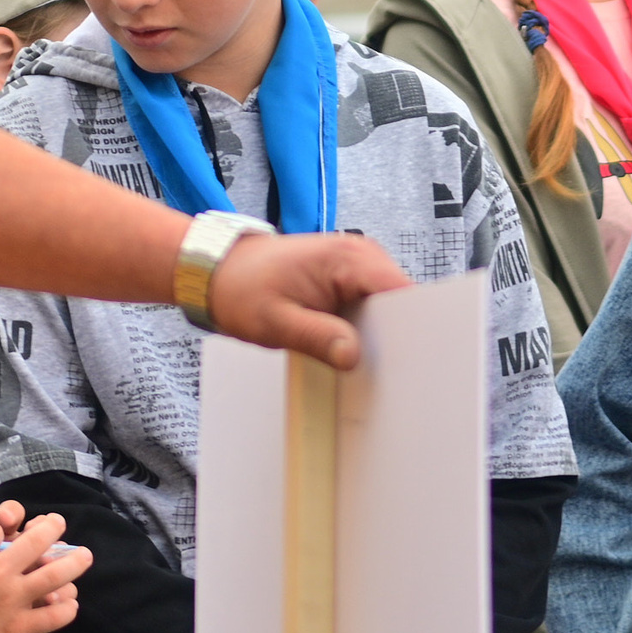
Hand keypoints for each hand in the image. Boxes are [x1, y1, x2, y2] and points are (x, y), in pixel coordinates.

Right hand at [0, 503, 91, 632]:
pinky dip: (67, 608)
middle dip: (53, 526)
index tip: (6, 527)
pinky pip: (55, 616)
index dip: (7, 521)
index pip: (3, 521)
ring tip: (84, 556)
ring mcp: (12, 599)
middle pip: (39, 538)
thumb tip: (8, 525)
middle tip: (57, 525)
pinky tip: (69, 603)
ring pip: (57, 574)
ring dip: (75, 561)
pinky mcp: (19, 628)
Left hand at [207, 232, 411, 369]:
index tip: (408, 365)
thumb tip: (353, 356)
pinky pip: (374, 309)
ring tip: (369, 367)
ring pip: (391, 309)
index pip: (402, 293)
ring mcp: (359, 267)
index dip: (411, 330)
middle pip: (403, 303)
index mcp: (348, 259)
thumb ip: (316, 337)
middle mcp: (362, 256)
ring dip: (383, 338)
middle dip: (397, 339)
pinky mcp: (351, 280)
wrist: (220, 270)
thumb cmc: (242, 289)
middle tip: (385, 376)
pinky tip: (355, 353)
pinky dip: (368, 332)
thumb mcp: (274, 321)